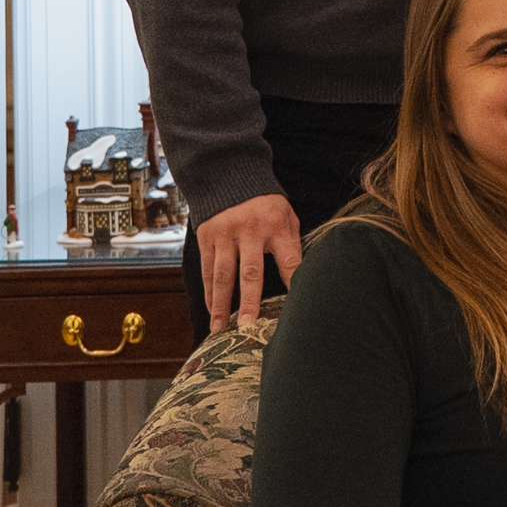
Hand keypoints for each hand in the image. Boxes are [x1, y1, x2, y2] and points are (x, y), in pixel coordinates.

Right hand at [198, 193, 302, 332]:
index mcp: (276, 226)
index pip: (289, 260)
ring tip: (220, 327)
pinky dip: (209, 292)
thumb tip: (298, 277)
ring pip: (223, 274)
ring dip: (220, 303)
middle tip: (248, 324)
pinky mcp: (207, 238)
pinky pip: (207, 270)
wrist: (230, 179)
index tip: (296, 306)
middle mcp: (250, 231)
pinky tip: (212, 310)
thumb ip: (291, 244)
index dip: (293, 282)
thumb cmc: (265, 205)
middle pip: (250, 271)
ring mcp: (226, 235)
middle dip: (249, 300)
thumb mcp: (286, 217)